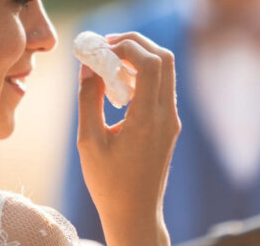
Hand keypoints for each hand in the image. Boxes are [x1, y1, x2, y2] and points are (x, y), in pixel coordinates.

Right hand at [76, 32, 180, 245]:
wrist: (136, 215)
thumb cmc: (109, 183)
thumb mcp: (89, 141)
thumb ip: (88, 99)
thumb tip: (88, 66)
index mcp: (148, 119)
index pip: (151, 64)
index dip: (127, 47)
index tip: (101, 48)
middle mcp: (167, 115)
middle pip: (164, 58)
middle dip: (135, 43)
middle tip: (106, 45)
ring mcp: (171, 120)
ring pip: (165, 71)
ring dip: (138, 58)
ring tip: (107, 64)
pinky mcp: (168, 125)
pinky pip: (160, 87)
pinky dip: (140, 75)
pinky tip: (116, 86)